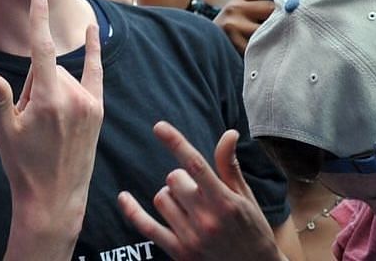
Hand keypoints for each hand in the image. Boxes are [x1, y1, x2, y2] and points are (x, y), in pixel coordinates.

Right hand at [0, 0, 103, 253]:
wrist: (54, 197)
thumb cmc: (23, 165)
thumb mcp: (4, 132)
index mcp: (48, 100)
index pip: (42, 49)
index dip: (38, 20)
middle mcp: (73, 98)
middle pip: (47, 69)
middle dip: (33, 84)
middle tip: (29, 120)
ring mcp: (89, 104)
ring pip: (63, 77)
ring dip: (51, 89)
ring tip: (46, 125)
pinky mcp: (97, 111)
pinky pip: (94, 73)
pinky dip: (93, 52)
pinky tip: (92, 31)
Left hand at [117, 124, 279, 260]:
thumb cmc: (252, 229)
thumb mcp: (245, 197)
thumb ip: (230, 166)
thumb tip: (229, 133)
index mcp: (225, 201)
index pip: (195, 164)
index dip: (175, 142)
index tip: (159, 126)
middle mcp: (207, 219)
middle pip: (173, 180)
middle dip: (181, 179)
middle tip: (196, 191)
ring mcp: (192, 237)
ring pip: (161, 199)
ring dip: (170, 196)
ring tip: (187, 207)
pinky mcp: (180, 252)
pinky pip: (147, 227)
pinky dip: (132, 211)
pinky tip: (123, 198)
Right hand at [214, 0, 282, 54]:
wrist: (209, 50)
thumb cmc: (233, 32)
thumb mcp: (239, 14)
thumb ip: (258, 5)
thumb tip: (288, 2)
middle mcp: (234, 9)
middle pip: (269, 7)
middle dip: (284, 15)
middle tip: (298, 18)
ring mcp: (235, 27)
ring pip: (269, 27)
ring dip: (280, 33)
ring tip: (288, 37)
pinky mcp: (238, 45)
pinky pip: (264, 44)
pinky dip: (272, 47)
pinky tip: (275, 50)